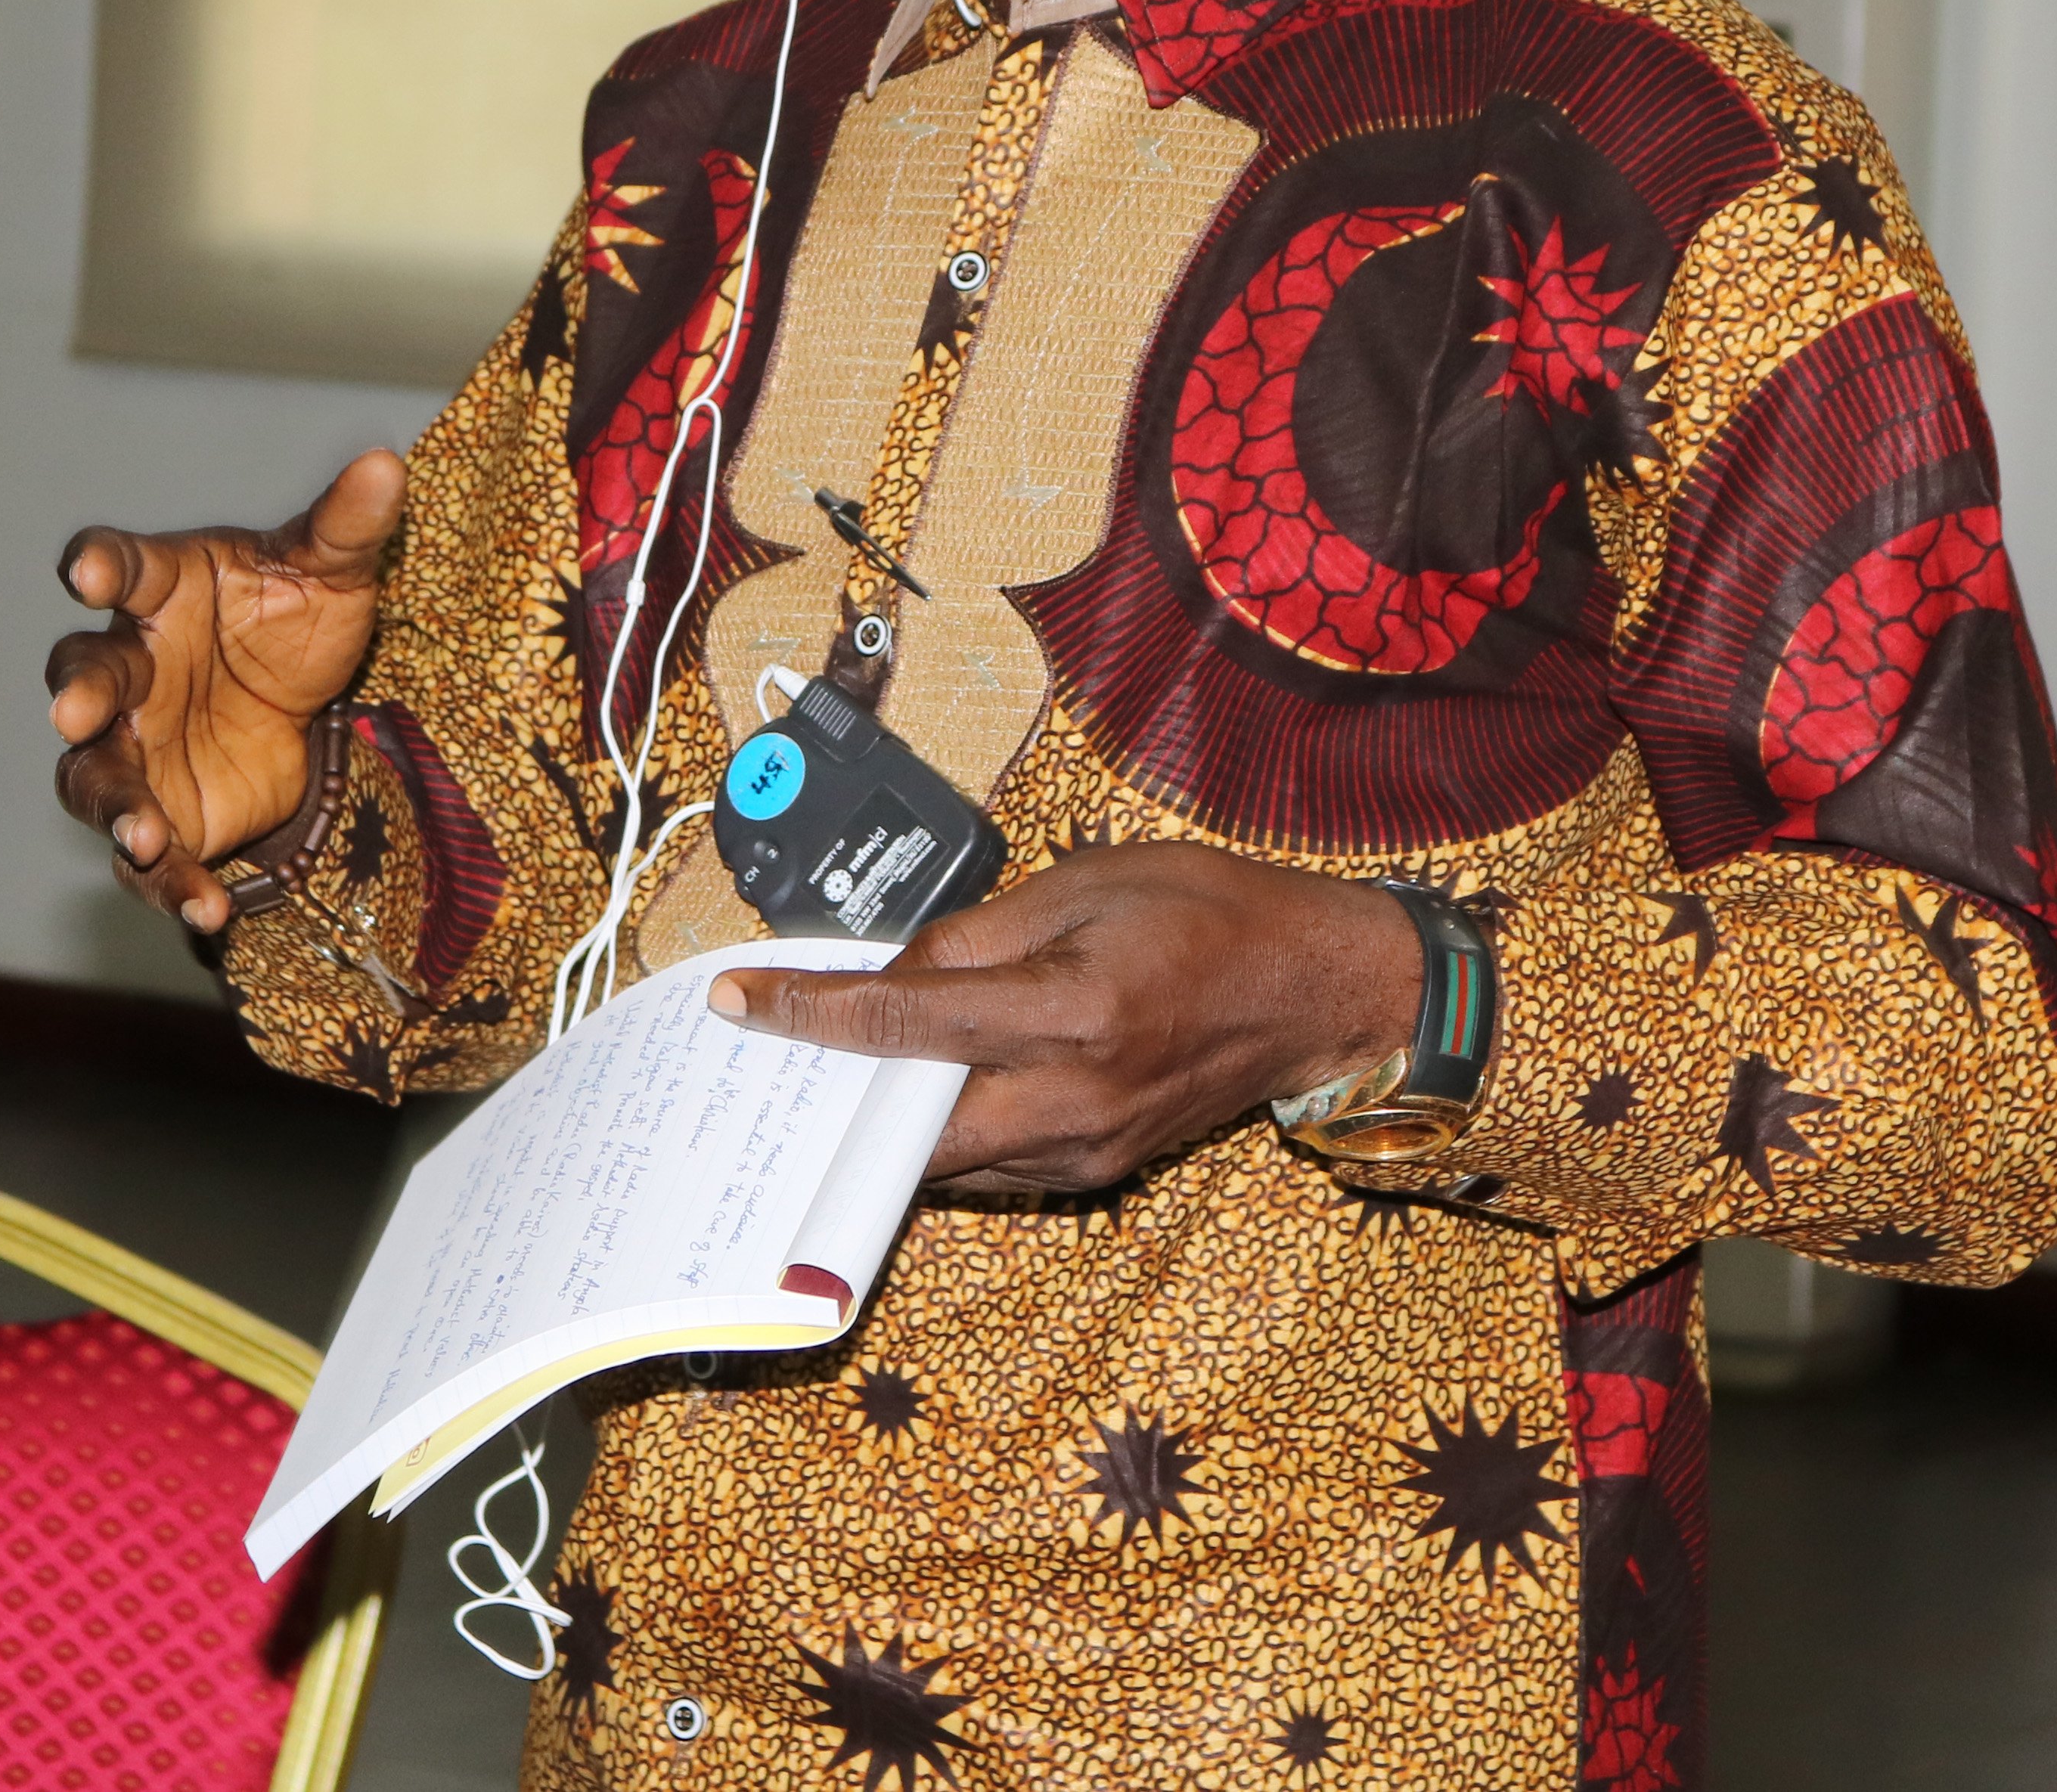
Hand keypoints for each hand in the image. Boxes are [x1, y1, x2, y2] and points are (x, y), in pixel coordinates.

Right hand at [44, 451, 405, 933]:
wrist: (310, 708)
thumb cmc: (295, 621)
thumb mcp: (333, 573)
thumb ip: (347, 526)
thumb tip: (388, 464)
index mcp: (164, 592)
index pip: (119, 566)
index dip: (98, 564)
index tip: (86, 570)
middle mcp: (134, 668)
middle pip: (84, 676)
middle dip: (79, 694)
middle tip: (76, 711)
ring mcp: (137, 746)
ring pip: (96, 776)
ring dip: (115, 805)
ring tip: (145, 834)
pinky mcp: (163, 814)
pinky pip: (151, 858)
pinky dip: (172, 883)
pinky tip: (207, 906)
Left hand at [707, 843, 1419, 1194]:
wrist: (1315, 989)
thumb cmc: (1211, 913)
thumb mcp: (1086, 883)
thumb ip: (974, 936)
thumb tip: (890, 975)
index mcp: (1073, 1010)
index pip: (908, 1022)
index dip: (811, 1013)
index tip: (741, 1003)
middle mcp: (1076, 1100)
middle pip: (908, 1130)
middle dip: (837, 1098)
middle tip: (776, 1056)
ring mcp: (1087, 1151)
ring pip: (944, 1159)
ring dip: (888, 1118)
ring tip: (843, 1063)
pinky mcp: (1096, 1173)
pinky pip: (990, 1163)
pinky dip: (946, 1127)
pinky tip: (931, 1080)